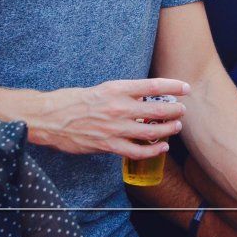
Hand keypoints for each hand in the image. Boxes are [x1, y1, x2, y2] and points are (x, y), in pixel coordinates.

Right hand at [27, 78, 188, 157]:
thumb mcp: (103, 88)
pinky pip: (137, 150)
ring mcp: (114, 127)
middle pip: (157, 109)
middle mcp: (119, 107)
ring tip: (175, 127)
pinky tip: (161, 148)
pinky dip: (152, 150)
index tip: (185, 88)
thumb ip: (124, 92)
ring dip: (168, 130)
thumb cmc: (75, 100)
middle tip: (182, 110)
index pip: (153, 85)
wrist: (51, 118)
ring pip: (151, 131)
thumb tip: (145, 96)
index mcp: (117, 88)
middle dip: (175, 110)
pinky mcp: (108, 145)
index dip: (173, 86)